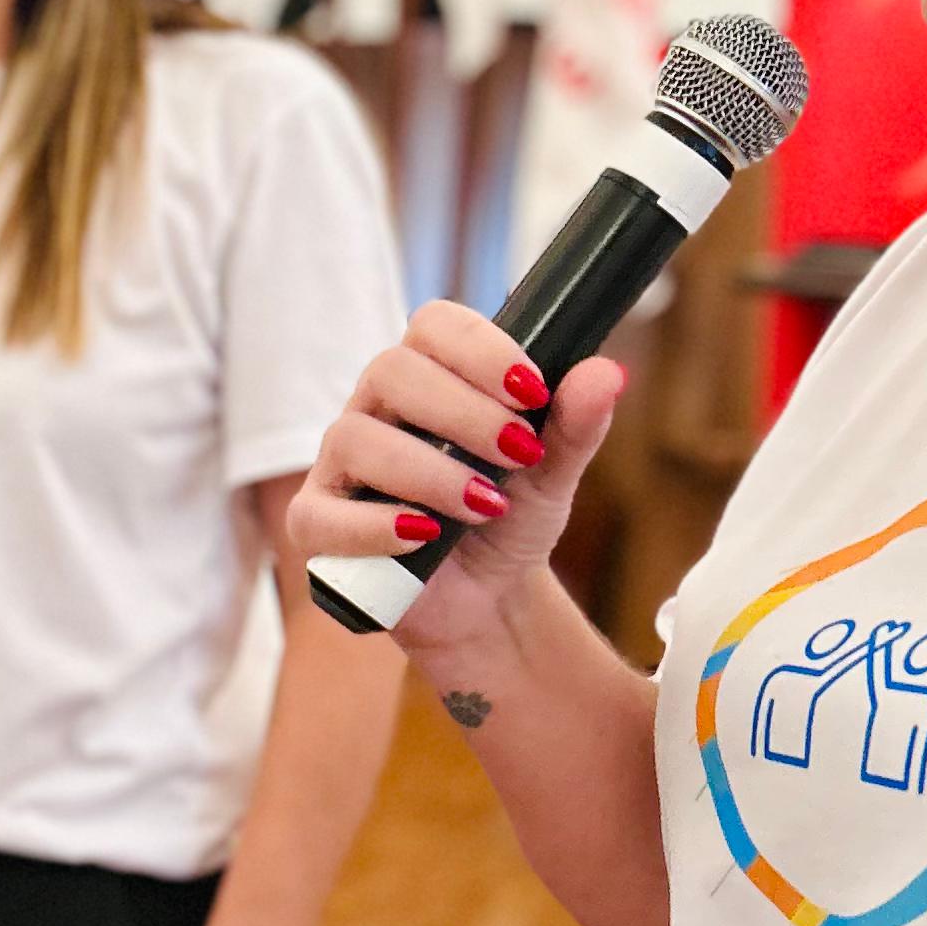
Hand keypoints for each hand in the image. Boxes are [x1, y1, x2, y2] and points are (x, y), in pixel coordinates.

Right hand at [287, 304, 629, 664]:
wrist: (489, 599)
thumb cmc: (510, 519)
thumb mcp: (553, 474)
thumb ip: (575, 425)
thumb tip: (607, 373)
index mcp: (429, 377)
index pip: (434, 325)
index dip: (480, 349)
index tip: (533, 390)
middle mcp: (376, 410)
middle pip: (392, 371)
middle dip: (464, 411)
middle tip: (519, 452)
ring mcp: (340, 466)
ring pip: (356, 438)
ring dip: (430, 471)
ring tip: (486, 505)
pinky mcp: (319, 525)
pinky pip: (322, 513)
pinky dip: (376, 525)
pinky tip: (425, 535)